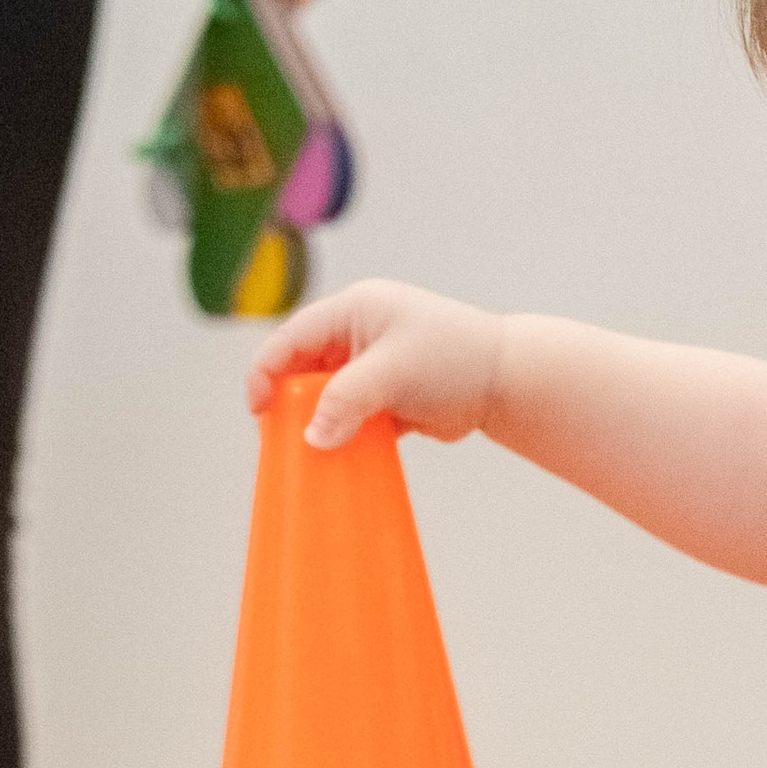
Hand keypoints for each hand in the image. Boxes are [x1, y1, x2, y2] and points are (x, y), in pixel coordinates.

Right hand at [247, 282, 507, 444]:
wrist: (507, 382)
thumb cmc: (454, 359)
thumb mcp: (392, 374)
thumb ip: (346, 401)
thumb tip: (313, 438)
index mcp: (354, 310)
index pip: (293, 337)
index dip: (267, 371)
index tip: (259, 409)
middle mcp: (360, 333)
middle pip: (307, 367)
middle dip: (292, 401)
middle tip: (282, 435)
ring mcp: (376, 365)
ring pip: (330, 395)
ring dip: (319, 422)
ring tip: (308, 450)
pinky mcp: (391, 395)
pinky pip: (355, 415)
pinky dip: (347, 434)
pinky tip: (341, 457)